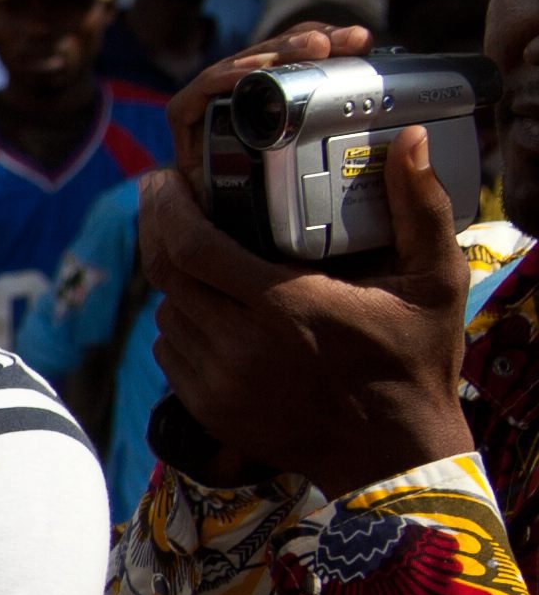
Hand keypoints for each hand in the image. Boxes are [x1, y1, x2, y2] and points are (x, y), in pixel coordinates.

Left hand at [145, 22, 480, 488]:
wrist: (394, 455)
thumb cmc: (418, 361)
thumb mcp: (436, 281)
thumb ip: (421, 207)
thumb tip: (408, 139)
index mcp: (289, 306)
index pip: (194, 247)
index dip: (168, 208)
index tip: (164, 180)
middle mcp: (242, 345)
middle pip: (165, 274)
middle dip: (158, 230)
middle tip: (165, 199)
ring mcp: (218, 382)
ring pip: (166, 311)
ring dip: (176, 281)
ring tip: (201, 257)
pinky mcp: (207, 409)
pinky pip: (169, 350)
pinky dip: (181, 324)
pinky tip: (212, 310)